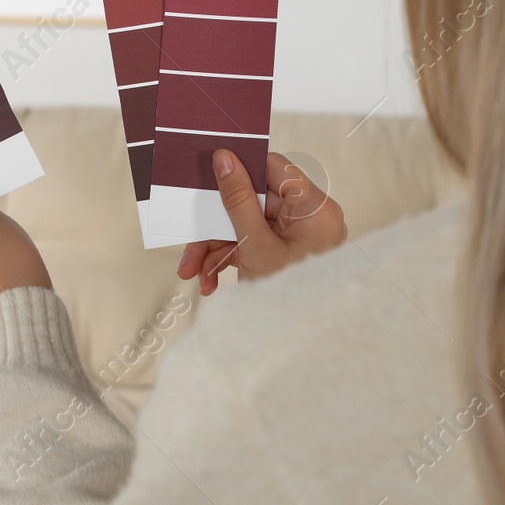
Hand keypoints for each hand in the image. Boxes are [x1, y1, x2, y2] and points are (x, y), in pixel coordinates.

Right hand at [177, 150, 346, 294]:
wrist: (303, 346)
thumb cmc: (292, 296)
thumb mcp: (255, 245)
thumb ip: (238, 199)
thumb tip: (225, 159)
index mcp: (313, 208)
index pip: (273, 168)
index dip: (241, 168)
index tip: (210, 171)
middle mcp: (309, 219)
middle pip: (253, 202)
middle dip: (217, 226)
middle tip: (191, 237)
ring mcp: (297, 238)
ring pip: (248, 226)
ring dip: (216, 248)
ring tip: (193, 271)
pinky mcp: (286, 254)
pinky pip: (253, 245)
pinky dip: (230, 259)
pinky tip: (210, 281)